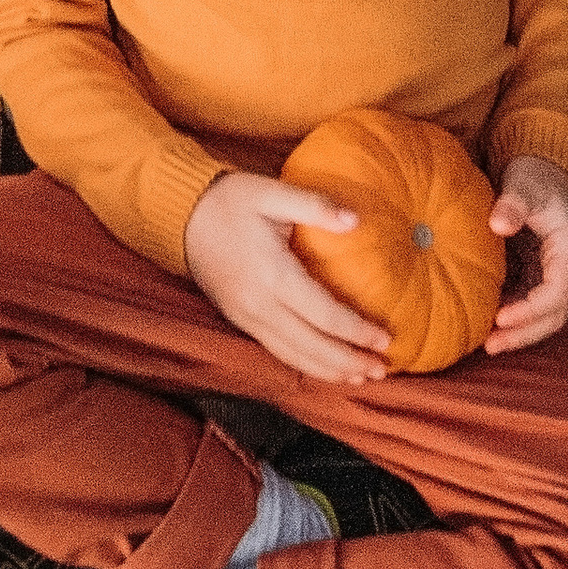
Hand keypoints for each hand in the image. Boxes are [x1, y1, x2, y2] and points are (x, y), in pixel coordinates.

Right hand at [181, 171, 392, 385]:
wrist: (180, 215)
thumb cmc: (229, 200)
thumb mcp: (270, 192)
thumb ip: (313, 204)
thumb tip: (355, 220)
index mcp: (272, 275)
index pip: (323, 315)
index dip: (356, 331)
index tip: (386, 338)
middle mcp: (259, 305)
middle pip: (311, 347)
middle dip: (348, 361)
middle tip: (382, 370)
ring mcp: (247, 317)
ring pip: (293, 356)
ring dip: (329, 370)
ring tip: (361, 376)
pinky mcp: (240, 320)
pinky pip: (278, 351)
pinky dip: (305, 364)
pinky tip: (325, 366)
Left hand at [482, 154, 567, 352]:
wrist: (546, 175)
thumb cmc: (536, 178)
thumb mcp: (524, 184)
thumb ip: (513, 203)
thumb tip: (498, 224)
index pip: (557, 292)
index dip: (530, 310)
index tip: (500, 317)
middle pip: (555, 314)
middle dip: (524, 332)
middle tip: (491, 345)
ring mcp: (562, 277)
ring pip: (548, 317)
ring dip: (520, 333)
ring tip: (488, 344)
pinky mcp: (547, 279)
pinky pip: (535, 308)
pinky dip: (516, 320)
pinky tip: (490, 326)